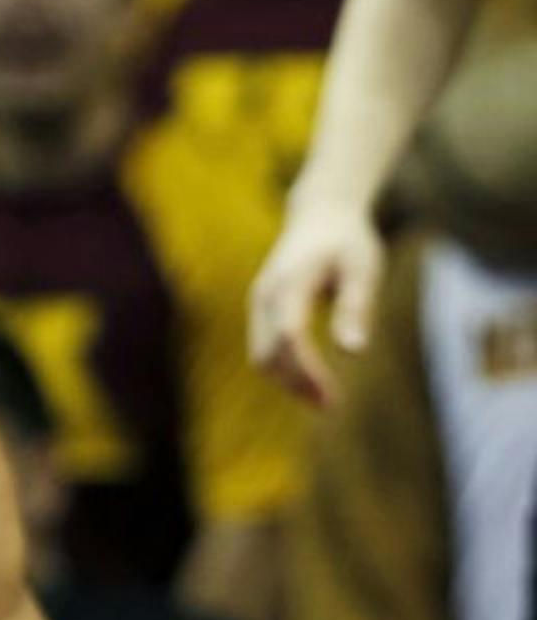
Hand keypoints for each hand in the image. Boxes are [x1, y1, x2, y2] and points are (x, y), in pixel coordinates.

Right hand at [248, 195, 383, 406]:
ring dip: (287, 382)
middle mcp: (265, 295)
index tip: (331, 394)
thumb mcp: (363, 267)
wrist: (319, 214)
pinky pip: (262, 349)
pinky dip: (283, 369)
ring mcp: (257, 304)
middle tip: (330, 405)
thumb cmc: (348, 241)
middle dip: (296, 383)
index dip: (307, 369)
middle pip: (268, 354)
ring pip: (261, 357)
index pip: (289, 336)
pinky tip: (310, 380)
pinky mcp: (259, 311)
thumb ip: (356, 306)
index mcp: (290, 282)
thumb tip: (354, 351)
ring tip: (323, 399)